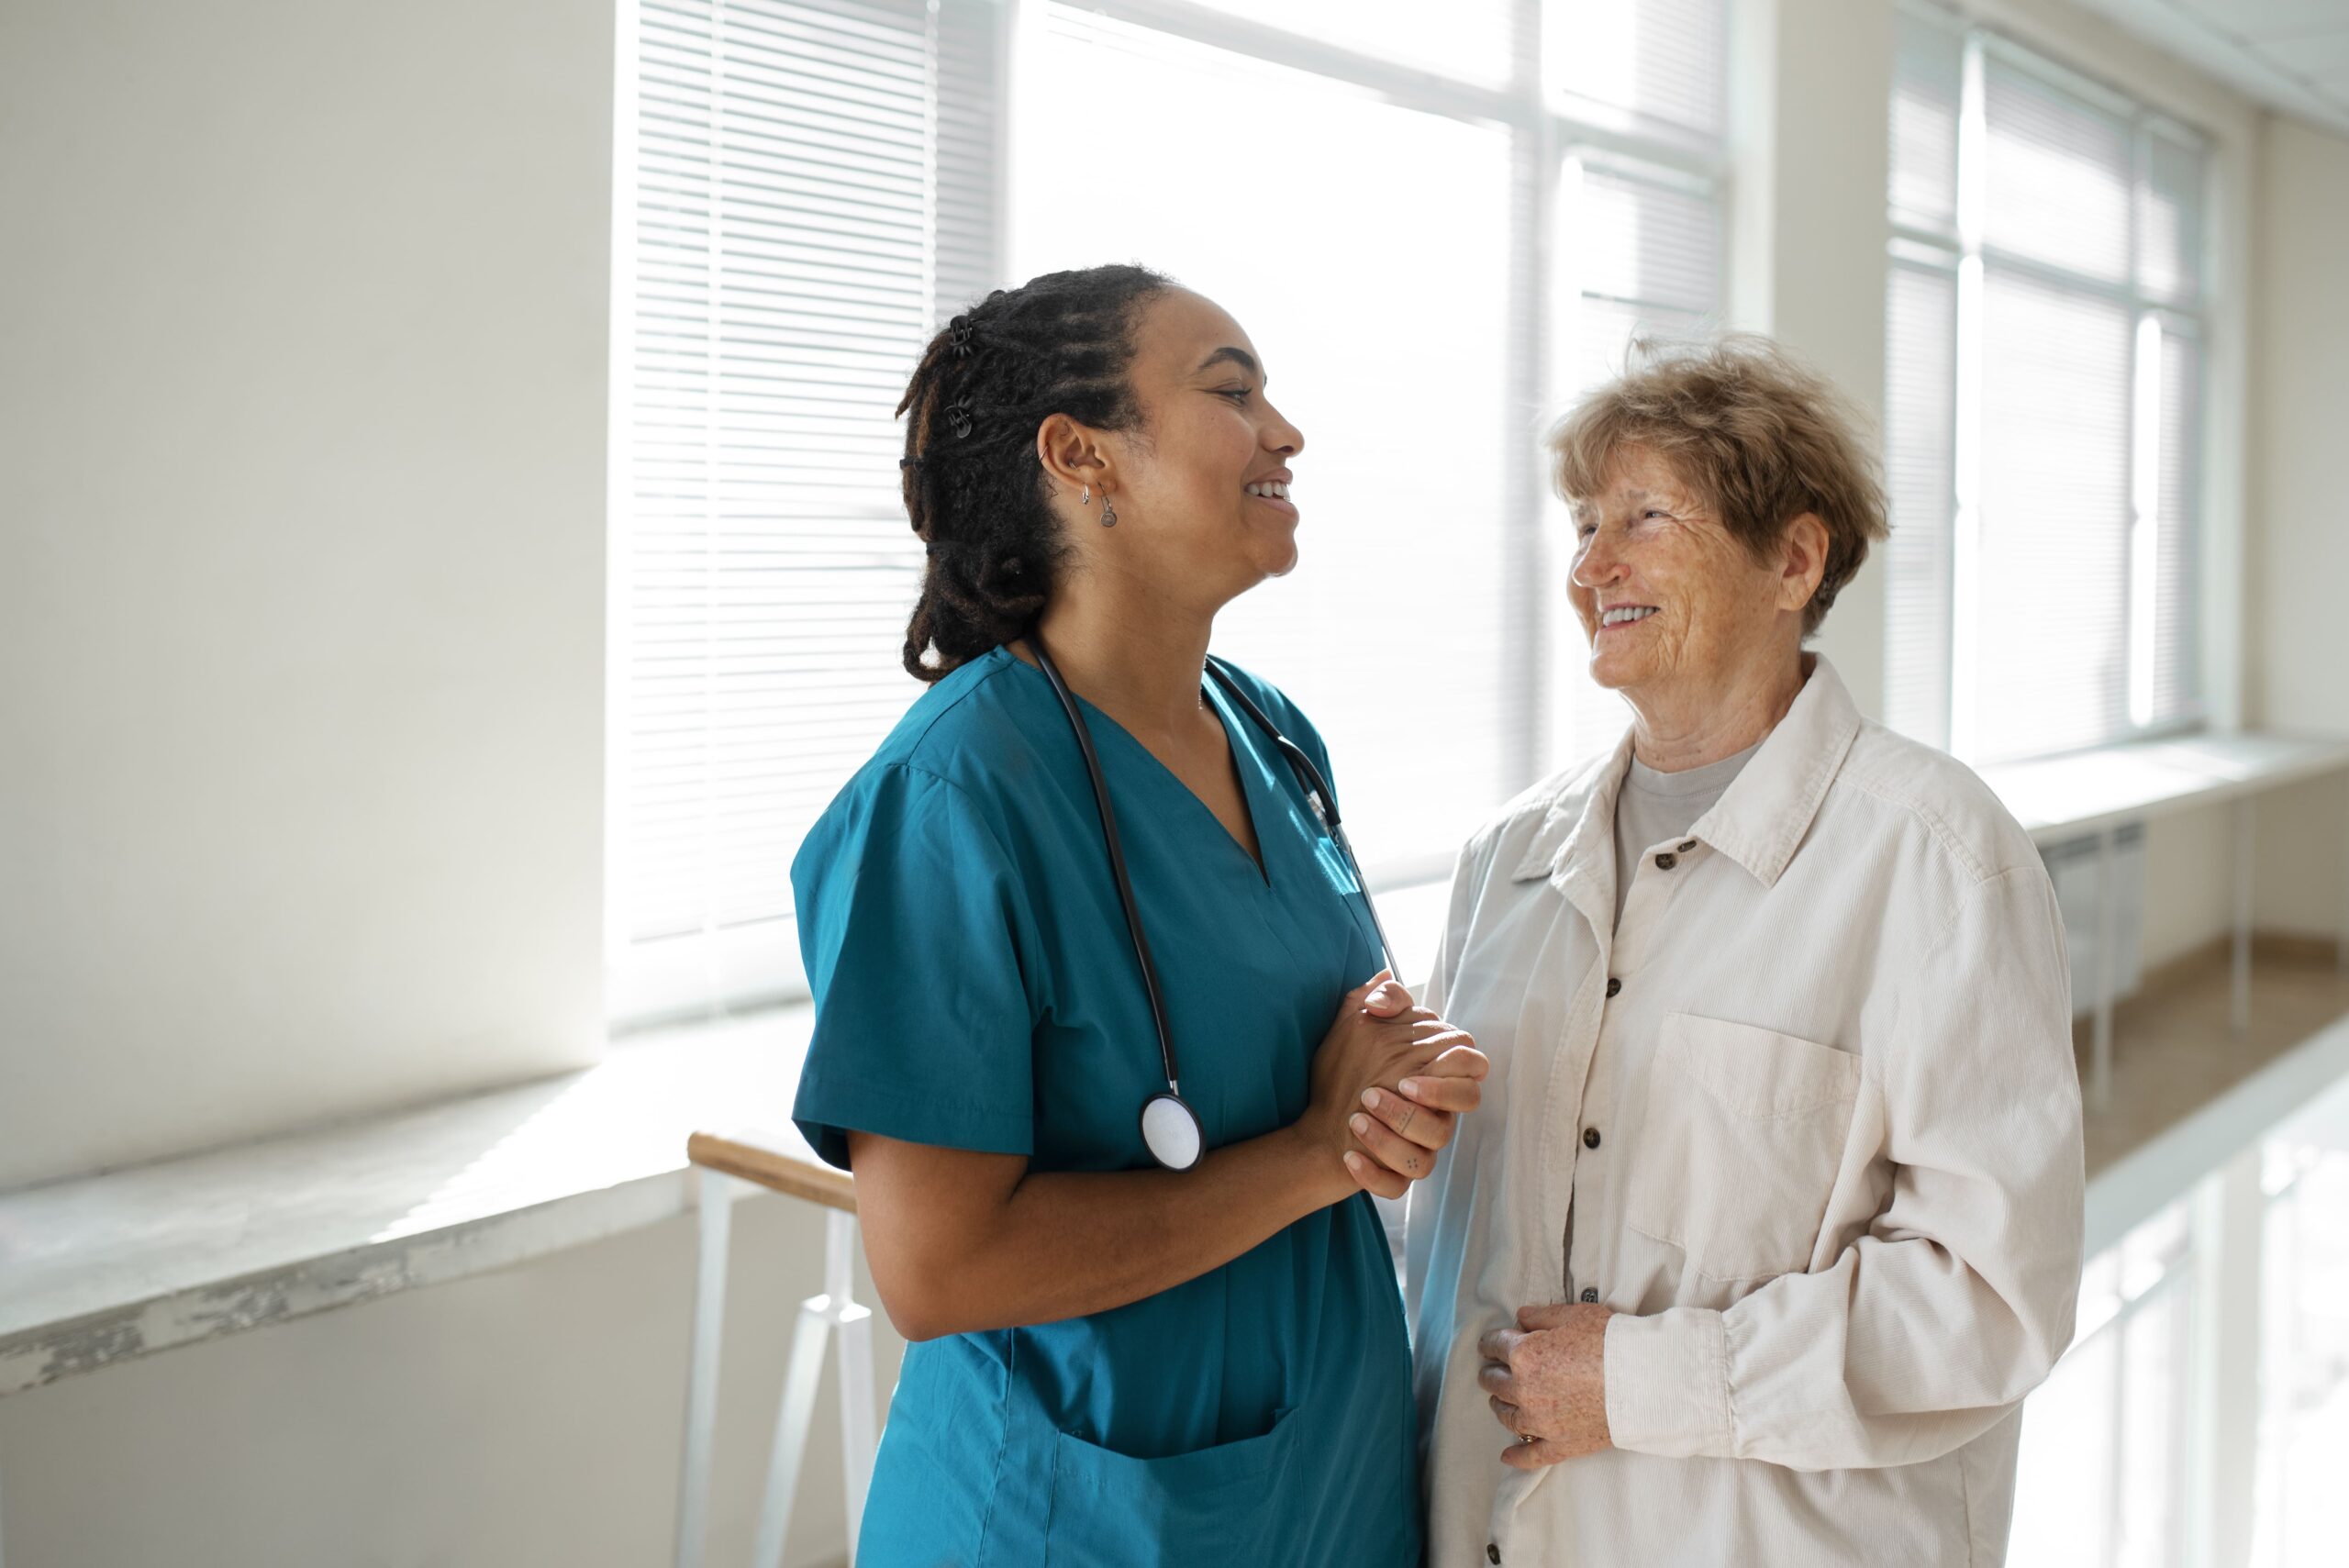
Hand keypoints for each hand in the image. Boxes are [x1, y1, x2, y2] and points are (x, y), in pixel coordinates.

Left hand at [1297, 973, 1483, 1199]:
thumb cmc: (1341, 1072)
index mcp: (1434, 1074)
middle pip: (1467, 1105)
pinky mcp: (1396, 1177)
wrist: (1311, 1123)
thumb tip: (1386, 978)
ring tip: (1355, 1118)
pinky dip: (1375, 1172)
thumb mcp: (1351, 1027)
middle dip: (1430, 1099)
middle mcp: (1436, 1111)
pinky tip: (1349, 1156)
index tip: (1406, 1071)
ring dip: (1391, 1135)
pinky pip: (1399, 1185)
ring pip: (1431, 1153)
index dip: (1453, 1066)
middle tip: (1379, 1092)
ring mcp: (1420, 1147)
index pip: (1472, 1063)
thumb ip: (1374, 1000)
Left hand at [1478, 1302, 1612, 1467]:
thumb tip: (1521, 1318)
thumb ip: (1541, 1315)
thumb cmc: (1610, 1343)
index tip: (1489, 1344)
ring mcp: (1541, 1421)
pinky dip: (1516, 1456)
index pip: (1495, 1345)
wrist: (1643, 1381)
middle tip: (1491, 1371)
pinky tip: (1507, 1456)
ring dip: (1499, 1406)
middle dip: (1491, 1373)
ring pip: (1507, 1416)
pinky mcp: (1560, 1444)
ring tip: (1499, 1402)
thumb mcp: (1573, 1315)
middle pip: (1495, 1382)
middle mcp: (1525, 1390)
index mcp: (1525, 1355)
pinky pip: (1531, 1454)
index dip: (1490, 1342)